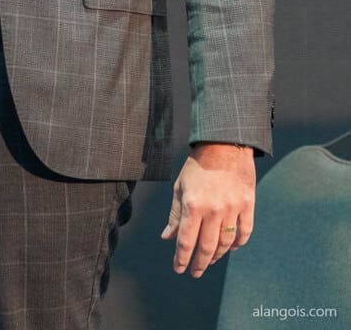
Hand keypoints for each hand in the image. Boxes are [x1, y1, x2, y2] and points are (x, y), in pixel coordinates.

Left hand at [160, 143, 254, 276]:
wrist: (224, 144)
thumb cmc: (198, 165)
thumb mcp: (180, 186)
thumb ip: (175, 214)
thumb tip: (168, 237)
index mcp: (193, 205)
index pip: (186, 241)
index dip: (181, 259)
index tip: (179, 269)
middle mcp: (213, 210)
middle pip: (207, 247)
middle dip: (199, 263)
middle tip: (195, 272)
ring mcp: (233, 208)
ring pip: (226, 243)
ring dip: (217, 255)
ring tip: (209, 260)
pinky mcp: (247, 204)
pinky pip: (244, 232)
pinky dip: (238, 243)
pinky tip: (231, 247)